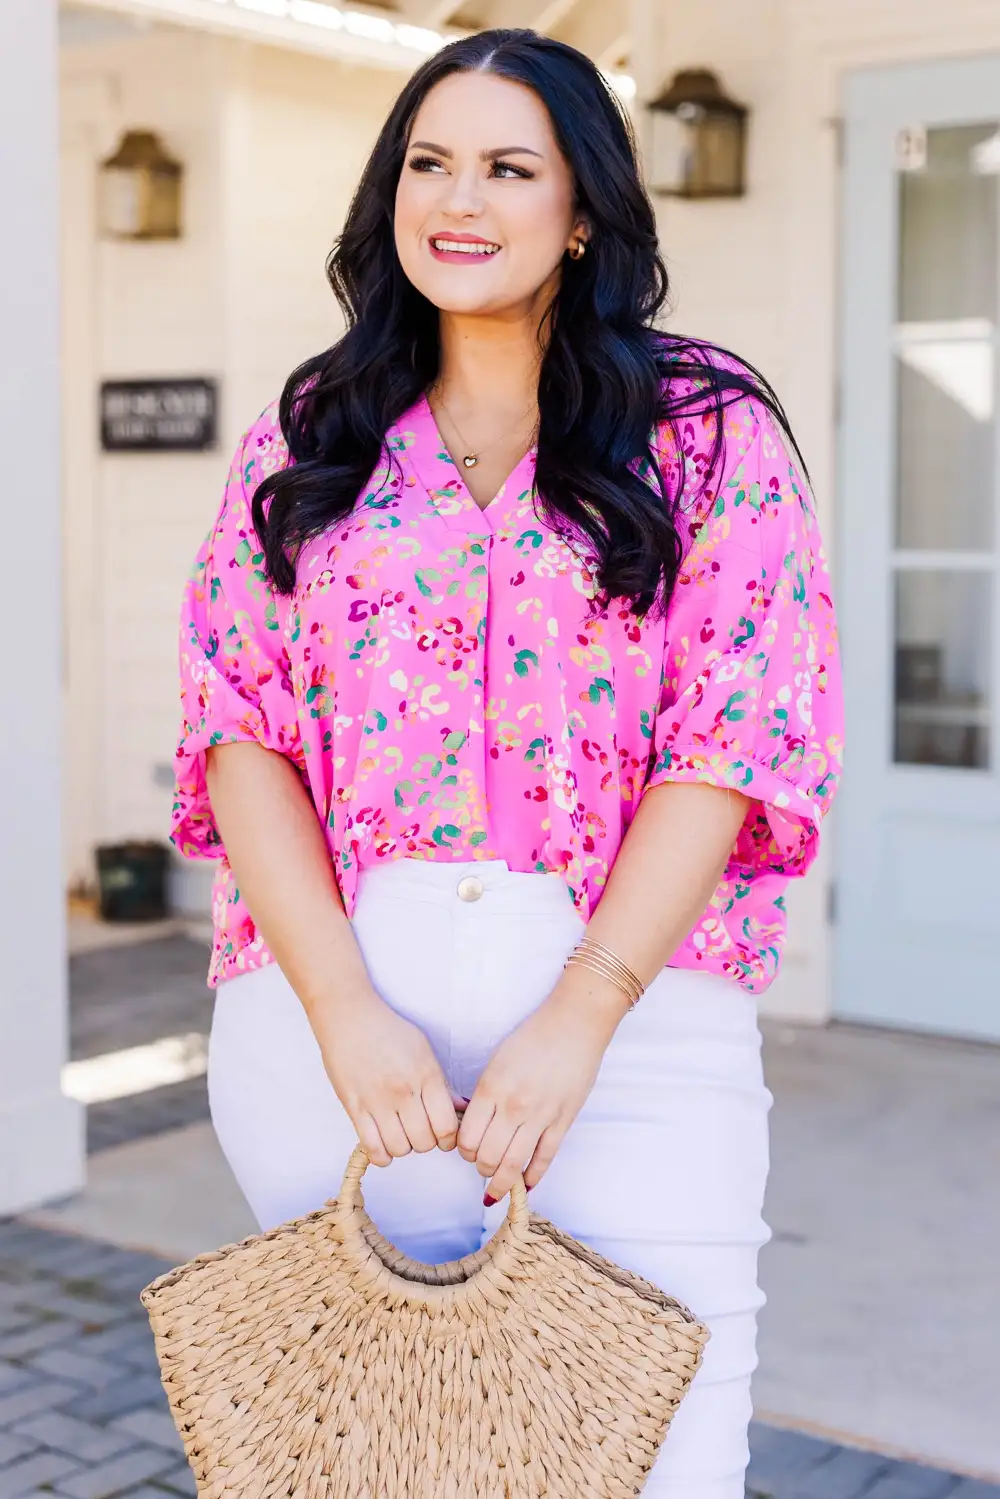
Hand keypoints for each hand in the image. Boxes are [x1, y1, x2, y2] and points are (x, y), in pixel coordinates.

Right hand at [312, 988, 458, 1166]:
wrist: (350, 1017)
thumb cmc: (389, 1030)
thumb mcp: (423, 1050)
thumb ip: (441, 1083)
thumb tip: (460, 1108)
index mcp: (426, 1075)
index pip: (446, 1126)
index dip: (449, 1138)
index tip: (444, 1135)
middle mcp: (404, 1091)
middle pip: (425, 1142)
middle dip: (427, 1142)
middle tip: (421, 1132)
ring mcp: (377, 1101)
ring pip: (400, 1148)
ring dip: (404, 1147)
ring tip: (401, 1134)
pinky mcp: (354, 1107)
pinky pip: (372, 1147)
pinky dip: (382, 1155)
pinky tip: (384, 1144)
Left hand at [458, 971, 630, 1201]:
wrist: (574, 1024)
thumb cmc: (533, 1037)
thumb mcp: (497, 1061)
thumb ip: (484, 1094)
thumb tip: (473, 1125)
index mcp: (491, 1088)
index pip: (467, 1137)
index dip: (463, 1151)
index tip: (467, 1150)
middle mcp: (513, 1106)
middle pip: (487, 1157)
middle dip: (481, 1168)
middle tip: (482, 1166)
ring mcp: (540, 1116)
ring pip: (513, 1165)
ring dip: (501, 1182)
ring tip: (498, 1185)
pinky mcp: (563, 1121)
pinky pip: (545, 1159)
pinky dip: (533, 1177)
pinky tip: (526, 1184)